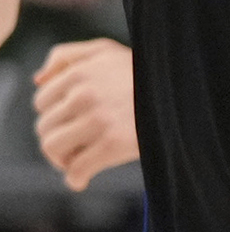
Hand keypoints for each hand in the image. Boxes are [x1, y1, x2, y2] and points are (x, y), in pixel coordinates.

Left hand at [31, 38, 138, 188]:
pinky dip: (75, 178)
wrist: (189, 96)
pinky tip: (82, 180)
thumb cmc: (148, 75)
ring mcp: (98, 120)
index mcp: (81, 72)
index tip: (70, 124)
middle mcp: (85, 95)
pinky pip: (77, 169)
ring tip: (78, 160)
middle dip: (57, 138)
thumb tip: (37, 80)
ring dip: (61, 159)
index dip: (55, 115)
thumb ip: (67, 55)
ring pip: (53, 147)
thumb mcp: (107, 51)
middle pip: (45, 126)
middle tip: (76, 146)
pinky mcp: (113, 144)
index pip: (42, 101)